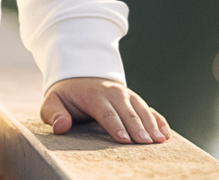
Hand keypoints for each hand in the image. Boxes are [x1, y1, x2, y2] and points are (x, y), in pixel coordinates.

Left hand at [40, 77, 170, 143]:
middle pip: (127, 112)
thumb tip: (61, 126)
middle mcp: (113, 93)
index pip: (105, 112)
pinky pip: (150, 109)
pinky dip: (158, 120)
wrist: (80, 77)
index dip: (115, 125)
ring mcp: (126, 95)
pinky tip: (166, 134)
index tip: (124, 139)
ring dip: (151, 124)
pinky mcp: (135, 100)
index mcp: (94, 95)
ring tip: (159, 140)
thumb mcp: (53, 101)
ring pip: (141, 110)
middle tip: (146, 143)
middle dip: (137, 127)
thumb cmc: (67, 95)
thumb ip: (53, 114)